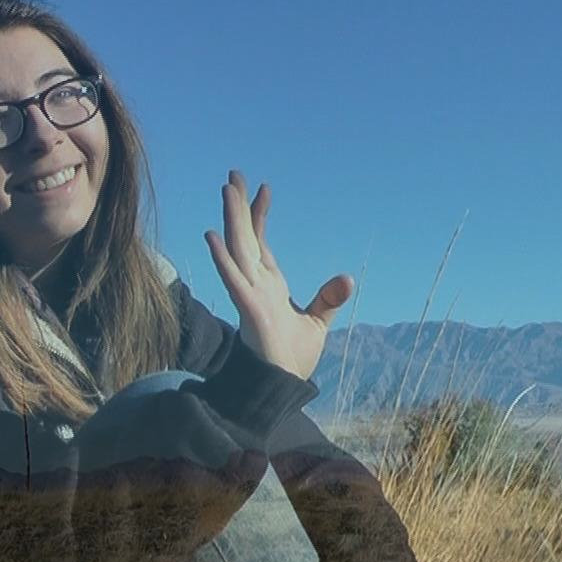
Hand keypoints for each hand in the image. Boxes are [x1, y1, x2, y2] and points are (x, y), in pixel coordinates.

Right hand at [203, 169, 353, 379]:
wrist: (283, 387)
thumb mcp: (316, 323)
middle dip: (239, 206)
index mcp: (269, 285)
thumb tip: (348, 279)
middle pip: (245, 237)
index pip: (260, 242)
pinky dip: (223, 258)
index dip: (260, 215)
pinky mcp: (250, 310)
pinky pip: (234, 279)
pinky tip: (213, 236)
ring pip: (238, 249)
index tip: (263, 187)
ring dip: (231, 220)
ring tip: (226, 189)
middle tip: (234, 173)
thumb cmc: (292, 358)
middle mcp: (256, 284)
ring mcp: (250, 295)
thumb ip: (327, 299)